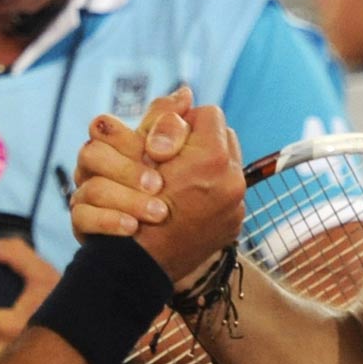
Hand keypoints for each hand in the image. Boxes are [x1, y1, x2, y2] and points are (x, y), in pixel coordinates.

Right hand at [69, 86, 195, 236]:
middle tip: (161, 185)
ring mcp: (82, 196)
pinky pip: (82, 217)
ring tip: (159, 213)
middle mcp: (92, 167)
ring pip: (91, 186)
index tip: (167, 152)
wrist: (160, 256)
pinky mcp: (80, 224)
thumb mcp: (184, 158)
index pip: (103, 126)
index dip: (134, 137)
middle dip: (130, 170)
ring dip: (128, 198)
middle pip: (91, 152)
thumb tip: (185, 93)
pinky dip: (110, 221)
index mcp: (114, 144)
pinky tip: (133, 228)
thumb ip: (177, 126)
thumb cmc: (176, 198)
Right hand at [133, 106, 243, 283]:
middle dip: (197, 145)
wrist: (136, 270)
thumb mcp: (137, 153)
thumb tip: (186, 93)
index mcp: (211, 160)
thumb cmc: (127, 209)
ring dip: (208, 170)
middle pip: (221, 138)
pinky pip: (229, 195)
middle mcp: (231, 183)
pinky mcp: (232, 227)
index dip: (182, 126)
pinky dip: (210, 196)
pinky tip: (188, 206)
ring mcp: (235, 208)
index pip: (207, 115)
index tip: (164, 145)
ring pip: (228, 164)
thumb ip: (163, 120)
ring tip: (181, 188)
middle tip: (173, 162)